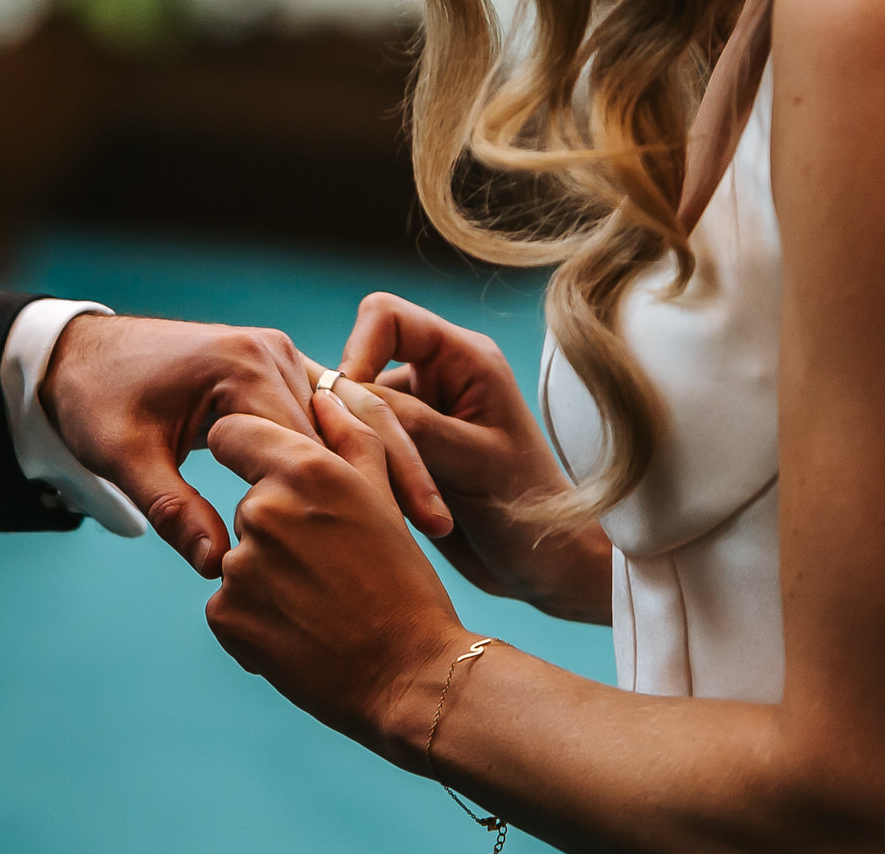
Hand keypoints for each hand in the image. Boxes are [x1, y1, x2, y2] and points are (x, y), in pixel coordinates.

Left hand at [40, 314, 316, 577]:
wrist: (77, 354)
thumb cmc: (95, 398)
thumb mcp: (125, 459)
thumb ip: (174, 511)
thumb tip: (214, 563)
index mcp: (243, 365)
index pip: (303, 447)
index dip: (301, 503)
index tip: (292, 550)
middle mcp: (271, 350)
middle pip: (320, 438)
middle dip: (310, 491)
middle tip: (296, 547)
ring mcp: (276, 354)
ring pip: (319, 430)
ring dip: (311, 474)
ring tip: (295, 525)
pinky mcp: (272, 365)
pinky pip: (304, 417)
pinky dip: (300, 454)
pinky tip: (289, 494)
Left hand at [206, 390, 466, 757]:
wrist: (410, 679)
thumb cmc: (405, 584)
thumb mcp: (386, 498)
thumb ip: (353, 436)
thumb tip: (323, 395)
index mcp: (304, 469)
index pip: (231, 433)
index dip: (247, 448)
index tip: (264, 467)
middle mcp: (262, 510)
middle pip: (245, 501)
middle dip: (276, 522)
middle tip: (329, 562)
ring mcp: (238, 566)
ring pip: (238, 553)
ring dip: (269, 572)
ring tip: (321, 600)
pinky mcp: (225, 615)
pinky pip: (228, 601)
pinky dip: (255, 614)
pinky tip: (300, 629)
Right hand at [338, 293, 608, 615]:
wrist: (542, 566)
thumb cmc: (528, 511)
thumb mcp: (472, 462)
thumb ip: (410, 423)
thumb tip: (342, 392)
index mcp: (464, 359)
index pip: (384, 317)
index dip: (356, 351)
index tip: (350, 408)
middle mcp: (434, 376)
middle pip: (358, 365)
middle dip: (351, 415)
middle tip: (362, 468)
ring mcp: (414, 414)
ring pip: (350, 410)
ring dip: (353, 450)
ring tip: (381, 498)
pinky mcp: (399, 449)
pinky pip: (354, 443)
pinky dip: (355, 469)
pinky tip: (376, 504)